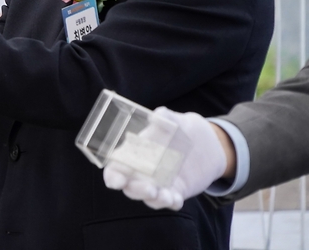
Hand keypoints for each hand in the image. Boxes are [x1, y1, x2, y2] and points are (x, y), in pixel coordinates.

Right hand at [103, 107, 228, 209]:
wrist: (206, 142)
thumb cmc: (180, 127)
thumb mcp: (173, 120)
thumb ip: (165, 117)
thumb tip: (158, 115)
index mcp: (134, 154)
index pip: (116, 168)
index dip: (113, 176)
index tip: (116, 181)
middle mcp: (143, 172)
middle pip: (130, 187)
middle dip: (136, 190)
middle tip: (149, 189)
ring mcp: (159, 183)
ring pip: (149, 198)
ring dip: (154, 200)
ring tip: (165, 196)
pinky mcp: (176, 191)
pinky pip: (170, 201)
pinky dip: (172, 203)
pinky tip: (176, 199)